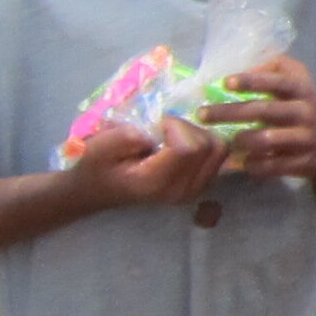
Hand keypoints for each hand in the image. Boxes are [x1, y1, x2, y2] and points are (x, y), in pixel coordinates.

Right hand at [62, 118, 231, 213]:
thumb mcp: (100, 147)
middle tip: (163, 130)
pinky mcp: (201, 185)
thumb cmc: (98, 166)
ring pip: (219, 150)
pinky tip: (182, 143)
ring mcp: (194, 190)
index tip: (156, 125)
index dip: (175, 126)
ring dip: (199, 133)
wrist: (97, 190)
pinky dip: (205, 143)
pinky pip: (218, 157)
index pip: (188, 148)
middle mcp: (181, 190)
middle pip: (208, 146)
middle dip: (188, 127)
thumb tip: (153, 131)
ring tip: (173, 136)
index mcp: (157, 182)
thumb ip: (124, 137)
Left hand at [210, 55, 315, 183]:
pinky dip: (256, 165)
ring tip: (228, 141)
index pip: (278, 82)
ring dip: (243, 140)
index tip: (227, 83)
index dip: (253, 81)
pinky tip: (243, 162)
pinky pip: (275, 166)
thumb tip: (242, 68)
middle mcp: (305, 113)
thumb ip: (275, 68)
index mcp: (302, 90)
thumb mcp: (300, 82)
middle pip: (264, 111)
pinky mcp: (304, 162)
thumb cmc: (306, 107)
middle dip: (230, 112)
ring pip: (269, 140)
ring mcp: (306, 139)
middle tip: (202, 114)